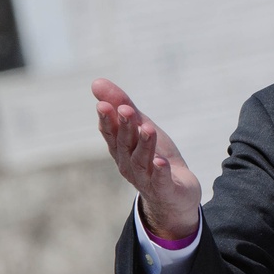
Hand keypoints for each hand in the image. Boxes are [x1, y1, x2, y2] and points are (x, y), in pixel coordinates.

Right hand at [92, 78, 201, 239]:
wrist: (176, 192)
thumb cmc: (155, 156)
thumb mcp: (141, 127)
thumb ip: (123, 106)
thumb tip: (96, 82)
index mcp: (121, 149)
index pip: (110, 133)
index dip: (107, 120)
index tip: (103, 105)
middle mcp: (129, 164)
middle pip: (125, 145)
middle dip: (125, 127)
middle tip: (126, 110)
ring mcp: (146, 179)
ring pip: (142, 161)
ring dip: (144, 145)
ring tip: (148, 129)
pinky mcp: (165, 190)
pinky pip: (161, 181)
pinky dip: (160, 171)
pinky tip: (161, 162)